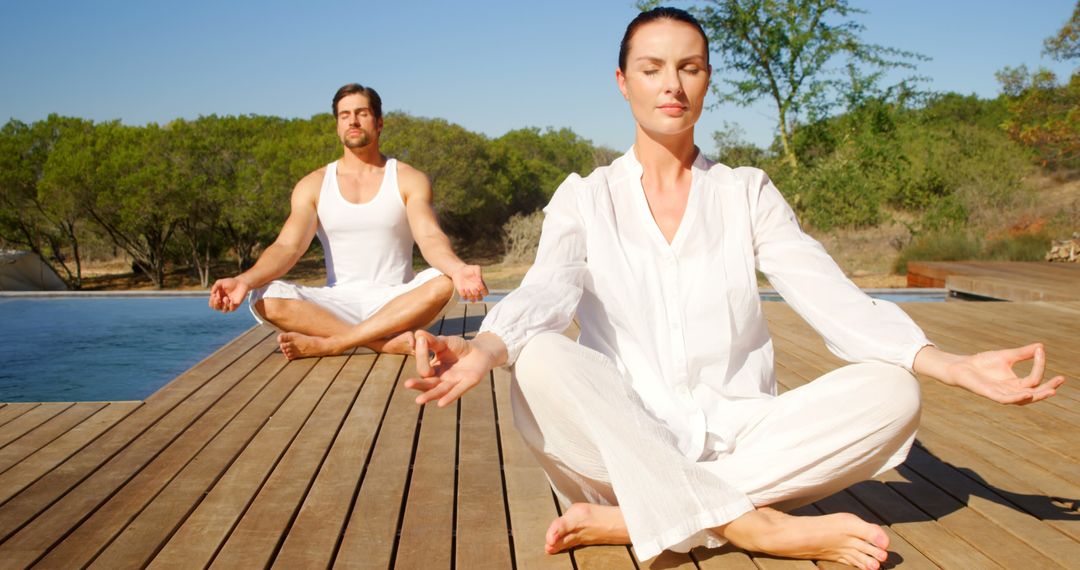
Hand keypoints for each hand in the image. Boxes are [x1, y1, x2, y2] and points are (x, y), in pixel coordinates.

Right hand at [209, 277, 250, 312]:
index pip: (212, 304)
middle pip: (216, 308)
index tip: (214, 295)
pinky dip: (230, 306)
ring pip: (224, 311)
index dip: (212, 301)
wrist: (241, 283)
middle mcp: (223, 302)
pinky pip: (231, 309)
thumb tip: (212, 294)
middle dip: (215, 304)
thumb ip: (214, 287)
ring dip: (223, 305)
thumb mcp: (220, 282)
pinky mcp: (235, 305)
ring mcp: (229, 304)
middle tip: (217, 298)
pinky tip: (231, 300)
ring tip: (226, 298)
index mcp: (218, 298)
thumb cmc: (231, 282)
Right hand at [405, 330, 500, 406]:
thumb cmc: (459, 347)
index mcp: (433, 371)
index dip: (422, 355)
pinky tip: (440, 404)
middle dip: (418, 384)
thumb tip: (417, 333)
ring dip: (430, 395)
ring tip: (419, 401)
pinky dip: (449, 397)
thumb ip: (431, 340)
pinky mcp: (467, 383)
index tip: (421, 340)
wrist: (480, 350)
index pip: (424, 367)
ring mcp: (454, 383)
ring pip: (439, 391)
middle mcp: (441, 379)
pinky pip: (457, 392)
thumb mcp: (443, 342)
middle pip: (427, 384)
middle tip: (407, 384)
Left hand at [450, 264, 487, 301]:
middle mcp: (476, 290)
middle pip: (480, 298)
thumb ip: (479, 273)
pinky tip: (462, 288)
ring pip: (472, 300)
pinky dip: (464, 294)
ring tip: (467, 289)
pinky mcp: (462, 292)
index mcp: (481, 285)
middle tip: (474, 289)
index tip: (480, 285)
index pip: (486, 293)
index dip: (484, 291)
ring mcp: (469, 292)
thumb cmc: (469, 269)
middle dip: (478, 295)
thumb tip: (479, 281)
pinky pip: (464, 298)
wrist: (459, 270)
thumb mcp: (476, 268)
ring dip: (470, 296)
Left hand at [930, 343, 1064, 404]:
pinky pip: (1007, 400)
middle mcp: (1011, 391)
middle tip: (1060, 380)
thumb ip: (1023, 353)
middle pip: (1034, 393)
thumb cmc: (983, 362)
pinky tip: (1027, 393)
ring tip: (1051, 391)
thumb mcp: (1007, 356)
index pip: (1034, 379)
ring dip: (1038, 396)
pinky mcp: (990, 395)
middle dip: (1048, 388)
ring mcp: (1001, 394)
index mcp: (1016, 384)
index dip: (1039, 365)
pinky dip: (1018, 397)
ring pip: (1023, 399)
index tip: (1041, 350)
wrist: (962, 366)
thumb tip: (1041, 346)